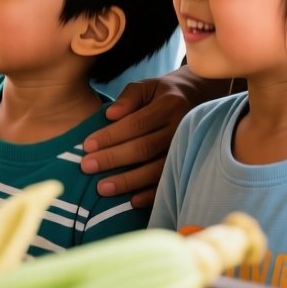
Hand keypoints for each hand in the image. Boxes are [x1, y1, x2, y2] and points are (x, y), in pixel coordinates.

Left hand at [80, 75, 197, 207]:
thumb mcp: (147, 86)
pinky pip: (170, 184)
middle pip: (144, 148)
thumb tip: (110, 115)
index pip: (136, 124)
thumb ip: (128, 97)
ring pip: (156, 170)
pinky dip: (151, 195)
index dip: (111, 136)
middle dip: (113, 159)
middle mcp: (181, 129)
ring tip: (102, 188)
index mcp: (169, 106)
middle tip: (87, 167)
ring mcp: (188, 151)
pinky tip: (132, 201)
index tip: (87, 145)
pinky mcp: (189, 167)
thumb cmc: (163, 94)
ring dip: (128, 181)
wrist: (199, 101)